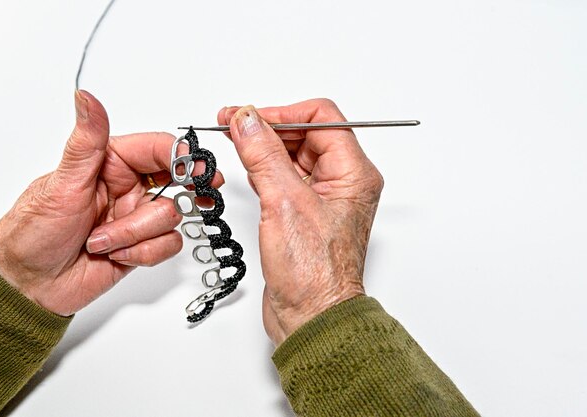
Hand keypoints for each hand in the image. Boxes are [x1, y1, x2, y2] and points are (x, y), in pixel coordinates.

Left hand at [0, 91, 222, 315]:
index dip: (183, 157)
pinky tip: (116, 255)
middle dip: (181, 192)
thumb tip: (86, 98)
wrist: (30, 285)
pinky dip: (143, 253)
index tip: (198, 169)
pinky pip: (169, 244)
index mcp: (109, 163)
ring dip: (137, 233)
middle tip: (200, 193)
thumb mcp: (62, 184)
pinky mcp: (142, 244)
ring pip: (171, 217)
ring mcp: (137, 217)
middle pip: (176, 181)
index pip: (157, 149)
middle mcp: (128, 187)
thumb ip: (85, 142)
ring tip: (102, 240)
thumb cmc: (35, 233)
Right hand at [218, 99, 383, 345]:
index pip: (321, 119)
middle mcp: (343, 182)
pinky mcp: (305, 213)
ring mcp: (324, 198)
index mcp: (353, 174)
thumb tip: (247, 120)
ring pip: (294, 155)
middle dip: (269, 127)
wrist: (311, 316)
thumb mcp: (284, 203)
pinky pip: (286, 178)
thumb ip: (264, 155)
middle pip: (306, 134)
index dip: (282, 112)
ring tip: (234, 142)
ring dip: (264, 147)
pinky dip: (265, 169)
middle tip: (233, 125)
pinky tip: (247, 169)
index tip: (248, 115)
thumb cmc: (314, 274)